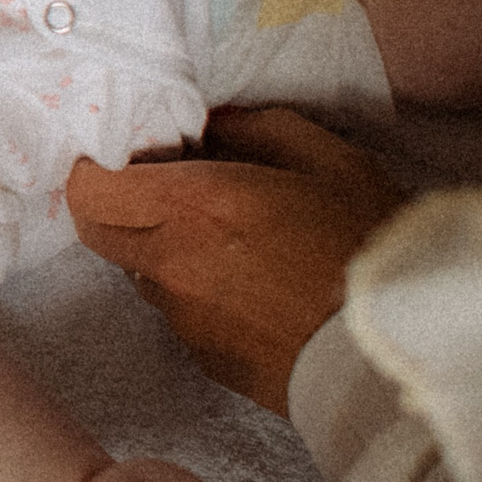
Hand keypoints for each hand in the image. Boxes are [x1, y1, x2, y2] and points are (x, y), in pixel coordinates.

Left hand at [68, 109, 406, 414]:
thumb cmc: (366, 248)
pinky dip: (194, 290)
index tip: (130, 155)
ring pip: (138, 270)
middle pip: (97, 230)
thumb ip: (258, 127)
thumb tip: (213, 123)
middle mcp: (170, 262)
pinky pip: (176, 310)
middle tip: (164, 186)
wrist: (392, 356)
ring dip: (160, 247)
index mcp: (192, 205)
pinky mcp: (201, 357)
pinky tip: (250, 285)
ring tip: (224, 239)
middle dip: (115, 203)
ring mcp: (181, 317)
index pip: (89, 189)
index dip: (97, 169)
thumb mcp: (329, 159)